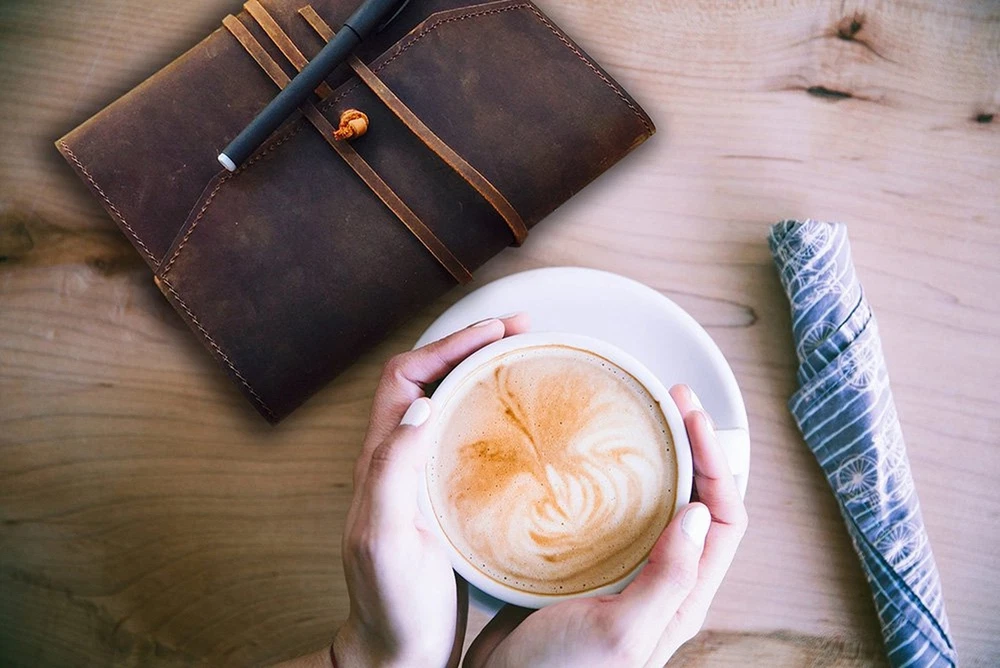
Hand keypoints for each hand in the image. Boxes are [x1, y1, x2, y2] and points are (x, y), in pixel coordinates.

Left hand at [333, 314, 529, 667]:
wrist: (399, 651)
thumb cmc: (390, 602)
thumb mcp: (383, 537)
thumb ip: (391, 470)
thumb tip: (421, 402)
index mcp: (379, 460)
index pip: (407, 377)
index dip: (448, 345)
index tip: (497, 332)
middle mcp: (399, 459)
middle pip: (432, 379)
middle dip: (474, 345)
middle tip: (524, 331)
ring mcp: (425, 478)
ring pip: (452, 404)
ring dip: (486, 374)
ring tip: (530, 359)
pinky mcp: (449, 499)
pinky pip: (471, 440)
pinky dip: (497, 415)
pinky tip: (528, 421)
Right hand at [464, 384, 747, 667]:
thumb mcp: (620, 634)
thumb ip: (666, 579)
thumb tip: (697, 511)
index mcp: (682, 597)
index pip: (723, 519)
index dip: (716, 463)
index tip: (690, 416)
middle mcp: (660, 579)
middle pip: (694, 499)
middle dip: (691, 445)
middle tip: (670, 396)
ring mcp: (622, 568)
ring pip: (652, 499)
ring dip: (653, 455)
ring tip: (637, 412)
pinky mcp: (583, 561)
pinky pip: (609, 509)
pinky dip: (606, 476)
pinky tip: (585, 455)